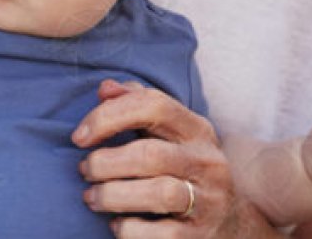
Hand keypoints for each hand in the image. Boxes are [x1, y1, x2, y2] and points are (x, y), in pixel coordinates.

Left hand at [73, 79, 275, 237]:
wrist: (233, 222)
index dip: (108, 116)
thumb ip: (135, 103)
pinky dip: (129, 229)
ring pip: (158, 194)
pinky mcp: (202, 237)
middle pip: (150, 155)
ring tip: (91, 197)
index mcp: (196, 128)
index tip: (78, 136)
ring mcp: (210, 201)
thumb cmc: (182, 167)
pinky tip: (117, 224)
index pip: (153, 105)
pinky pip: (162, 235)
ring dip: (112, 196)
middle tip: (83, 170)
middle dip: (105, 163)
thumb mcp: (167, 131)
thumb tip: (105, 88)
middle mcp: (207, 162)